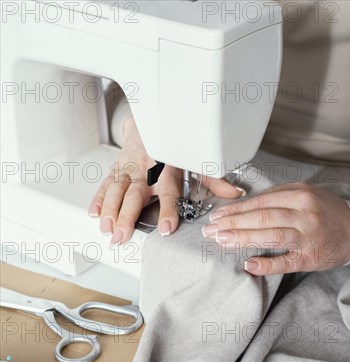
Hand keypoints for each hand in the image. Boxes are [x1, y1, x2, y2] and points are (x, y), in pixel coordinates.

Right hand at [89, 116, 245, 244]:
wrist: (152, 118)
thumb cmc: (175, 141)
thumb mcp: (196, 156)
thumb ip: (213, 177)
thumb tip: (234, 193)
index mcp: (167, 165)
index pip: (168, 191)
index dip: (167, 210)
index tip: (166, 228)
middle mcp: (146, 167)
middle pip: (135, 194)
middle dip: (127, 216)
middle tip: (122, 236)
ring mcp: (129, 167)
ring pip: (116, 189)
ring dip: (110, 210)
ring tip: (107, 230)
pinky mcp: (117, 167)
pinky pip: (106, 183)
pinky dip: (99, 197)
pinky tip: (95, 213)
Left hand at [201, 182, 349, 274]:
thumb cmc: (325, 211)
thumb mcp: (305, 194)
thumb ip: (278, 197)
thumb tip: (244, 206)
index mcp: (300, 195)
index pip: (261, 202)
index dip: (236, 210)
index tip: (217, 215)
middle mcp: (304, 214)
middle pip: (262, 217)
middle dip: (233, 223)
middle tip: (211, 230)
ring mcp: (308, 237)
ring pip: (271, 236)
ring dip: (243, 238)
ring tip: (221, 240)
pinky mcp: (310, 258)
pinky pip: (285, 262)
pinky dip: (266, 264)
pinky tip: (248, 265)